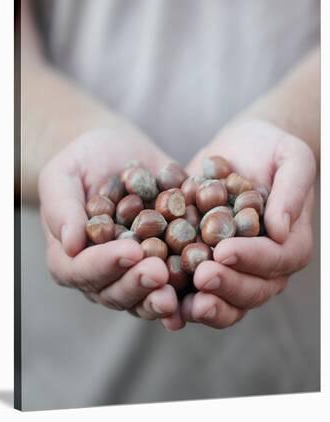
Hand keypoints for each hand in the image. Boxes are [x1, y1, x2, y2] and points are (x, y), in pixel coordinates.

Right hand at [38, 127, 184, 330]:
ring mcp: (134, 274)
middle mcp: (102, 274)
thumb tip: (70, 244)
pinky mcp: (165, 266)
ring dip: (161, 299)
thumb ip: (63, 207)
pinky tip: (205, 288)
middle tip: (159, 272)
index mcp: (70, 256)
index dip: (105, 264)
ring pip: (145, 298)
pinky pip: (176, 285)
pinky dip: (189, 291)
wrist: (119, 153)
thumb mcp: (63, 174)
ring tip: (178, 292)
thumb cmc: (84, 161)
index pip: (81, 269)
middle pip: (115, 292)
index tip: (130, 251)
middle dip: (138, 284)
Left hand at [181, 119, 315, 328]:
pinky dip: (179, 300)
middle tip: (201, 276)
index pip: (276, 259)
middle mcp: (264, 265)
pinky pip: (194, 290)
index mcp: (289, 242)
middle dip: (226, 286)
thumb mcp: (291, 156)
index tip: (224, 251)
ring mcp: (233, 269)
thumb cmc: (270, 147)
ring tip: (182, 303)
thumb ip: (292, 189)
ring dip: (205, 306)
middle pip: (252, 289)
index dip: (252, 259)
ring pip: (225, 300)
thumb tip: (280, 229)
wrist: (240, 147)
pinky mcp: (204, 263)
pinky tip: (160, 300)